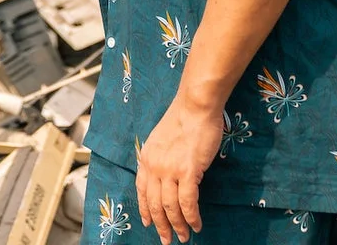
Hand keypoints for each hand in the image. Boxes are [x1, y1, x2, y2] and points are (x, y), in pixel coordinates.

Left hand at [137, 95, 222, 242]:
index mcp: (147, 158)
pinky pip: (188, 203)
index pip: (141, 190)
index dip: (144, 209)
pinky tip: (196, 225)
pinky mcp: (187, 172)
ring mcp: (169, 170)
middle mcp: (154, 166)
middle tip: (166, 240)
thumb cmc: (184, 117)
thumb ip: (161, 157)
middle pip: (154, 204)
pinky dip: (191, 217)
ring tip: (184, 237)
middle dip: (160, 225)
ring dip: (177, 226)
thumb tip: (168, 174)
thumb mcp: (161, 138)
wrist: (195, 106)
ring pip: (170, 207)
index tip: (148, 223)